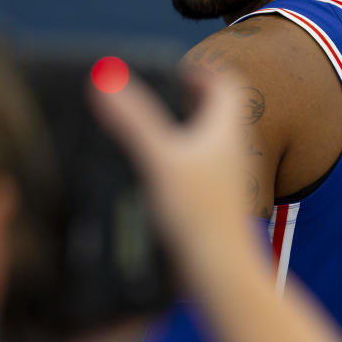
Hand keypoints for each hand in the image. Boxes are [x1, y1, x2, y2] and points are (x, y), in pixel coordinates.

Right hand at [90, 70, 252, 271]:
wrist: (220, 270)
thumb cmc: (197, 213)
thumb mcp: (158, 158)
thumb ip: (133, 119)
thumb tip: (107, 79)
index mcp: (226, 130)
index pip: (226, 84)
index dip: (202, 71)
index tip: (173, 72)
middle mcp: (234, 151)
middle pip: (219, 112)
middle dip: (190, 100)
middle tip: (158, 98)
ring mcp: (229, 178)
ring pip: (212, 142)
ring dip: (188, 131)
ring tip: (153, 133)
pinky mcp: (218, 203)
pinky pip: (205, 170)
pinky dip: (184, 161)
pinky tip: (156, 176)